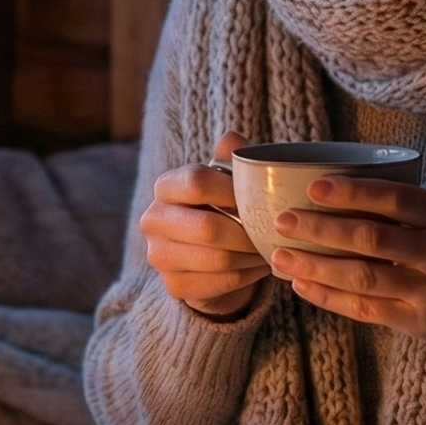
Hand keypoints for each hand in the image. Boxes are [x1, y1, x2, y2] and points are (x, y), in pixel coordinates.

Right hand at [140, 131, 270, 317]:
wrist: (209, 256)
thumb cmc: (223, 208)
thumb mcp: (229, 179)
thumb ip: (232, 157)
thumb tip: (231, 139)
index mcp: (165, 186)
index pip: (196, 181)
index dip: (232, 190)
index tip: (258, 198)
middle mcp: (153, 220)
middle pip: (208, 227)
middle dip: (248, 232)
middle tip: (272, 232)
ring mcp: (158, 256)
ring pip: (218, 258)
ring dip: (252, 256)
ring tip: (270, 249)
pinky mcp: (173, 285)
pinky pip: (220, 282)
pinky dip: (247, 275)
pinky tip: (258, 267)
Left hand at [266, 179, 425, 350]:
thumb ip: (402, 207)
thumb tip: (328, 190)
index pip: (396, 198)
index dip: (353, 193)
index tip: (314, 188)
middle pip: (372, 238)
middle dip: (321, 229)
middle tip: (284, 220)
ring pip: (363, 277)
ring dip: (316, 265)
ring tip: (281, 255)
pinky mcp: (420, 323)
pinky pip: (366, 309)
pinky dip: (329, 296)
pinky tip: (302, 284)